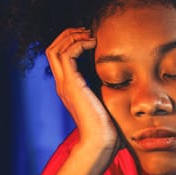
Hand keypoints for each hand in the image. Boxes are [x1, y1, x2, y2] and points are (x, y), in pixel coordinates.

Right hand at [45, 27, 123, 159]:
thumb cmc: (108, 127)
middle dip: (69, 35)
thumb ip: (106, 88)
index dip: (71, 41)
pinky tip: (94, 44)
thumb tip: (122, 78)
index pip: (59, 56)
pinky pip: (67, 55)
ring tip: (90, 35)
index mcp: (70, 87)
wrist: (101, 142)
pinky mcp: (71, 85)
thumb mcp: (106, 100)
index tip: (90, 37)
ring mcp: (65, 84)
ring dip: (72, 37)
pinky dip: (78, 44)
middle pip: (53, 49)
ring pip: (55, 49)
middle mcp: (63, 84)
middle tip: (88, 31)